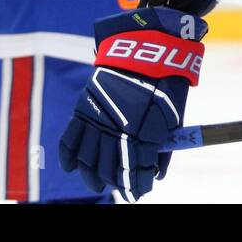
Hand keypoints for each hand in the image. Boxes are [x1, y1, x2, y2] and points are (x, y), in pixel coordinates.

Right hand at [58, 7, 206, 201]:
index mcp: (143, 135)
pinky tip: (71, 168)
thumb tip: (156, 173)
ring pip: (88, 161)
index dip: (137, 186)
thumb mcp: (173, 117)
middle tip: (122, 189)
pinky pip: (69, 139)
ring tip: (98, 185)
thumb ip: (164, 147)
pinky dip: (68, 157)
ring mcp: (97, 121)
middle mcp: (117, 132)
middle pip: (111, 170)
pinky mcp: (84, 109)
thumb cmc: (167, 83)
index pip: (135, 172)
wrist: (148, 49)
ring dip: (92, 177)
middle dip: (117, 183)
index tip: (140, 192)